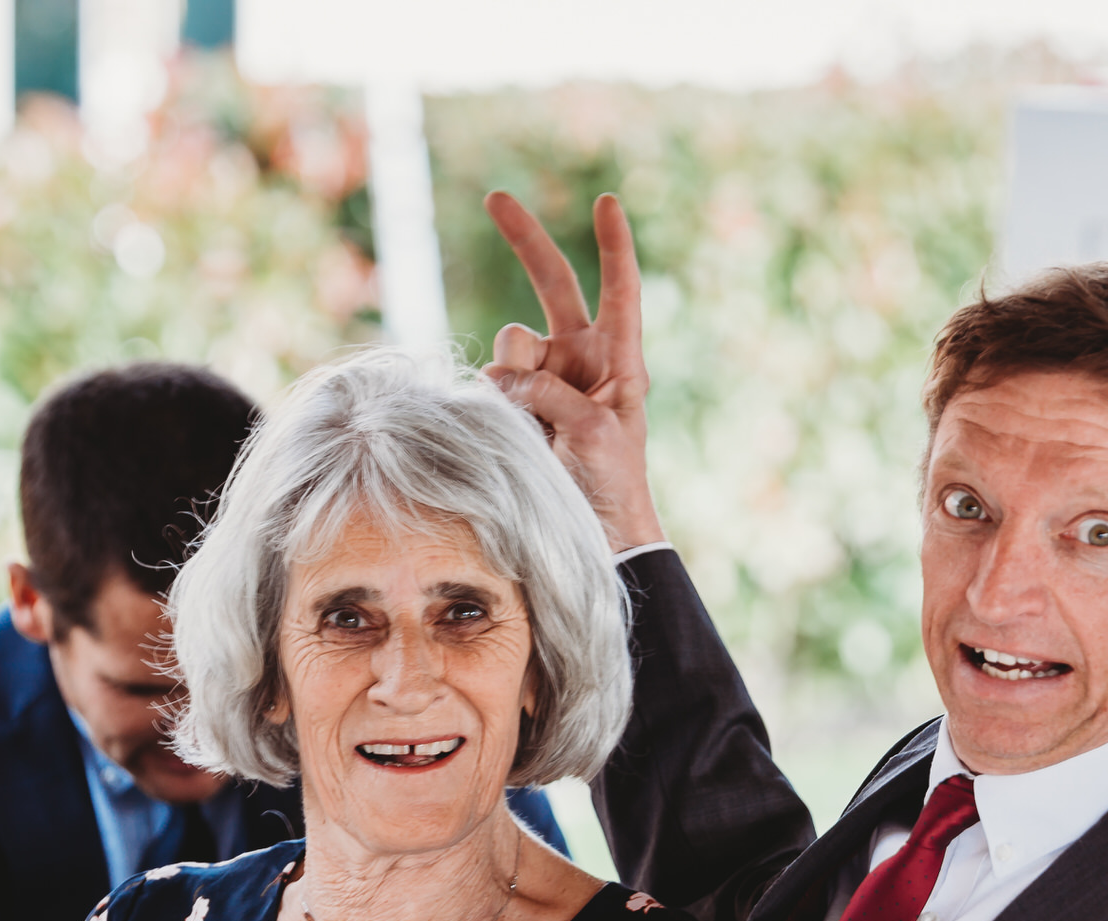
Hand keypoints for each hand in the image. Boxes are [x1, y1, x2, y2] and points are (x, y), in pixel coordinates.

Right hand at [480, 189, 664, 551]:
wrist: (595, 537)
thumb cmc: (612, 485)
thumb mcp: (596, 430)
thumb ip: (552, 391)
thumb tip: (501, 378)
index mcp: (618, 360)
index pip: (619, 291)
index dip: (613, 246)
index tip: (606, 202)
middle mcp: (577, 360)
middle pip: (551, 286)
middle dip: (524, 240)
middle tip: (494, 197)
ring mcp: (540, 382)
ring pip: (510, 344)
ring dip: (513, 372)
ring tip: (533, 425)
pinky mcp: (509, 408)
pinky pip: (488, 383)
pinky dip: (493, 401)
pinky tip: (511, 433)